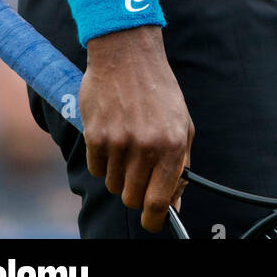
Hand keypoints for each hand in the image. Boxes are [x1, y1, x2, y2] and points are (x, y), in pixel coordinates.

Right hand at [80, 26, 193, 231]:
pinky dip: (102, 160)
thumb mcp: (182, 123)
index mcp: (173, 144)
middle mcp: (147, 146)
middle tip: (137, 173)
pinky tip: (111, 135)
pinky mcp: (95, 136)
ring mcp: (119, 142)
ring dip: (118, 173)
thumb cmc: (158, 90)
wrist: (128, 53)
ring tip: (126, 144)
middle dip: (135, 193)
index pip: (160, 201)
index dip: (154, 219)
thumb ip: (180, 165)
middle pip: (132, 199)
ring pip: (113, 185)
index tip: (152, 222)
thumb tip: (174, 205)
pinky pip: (96, 169)